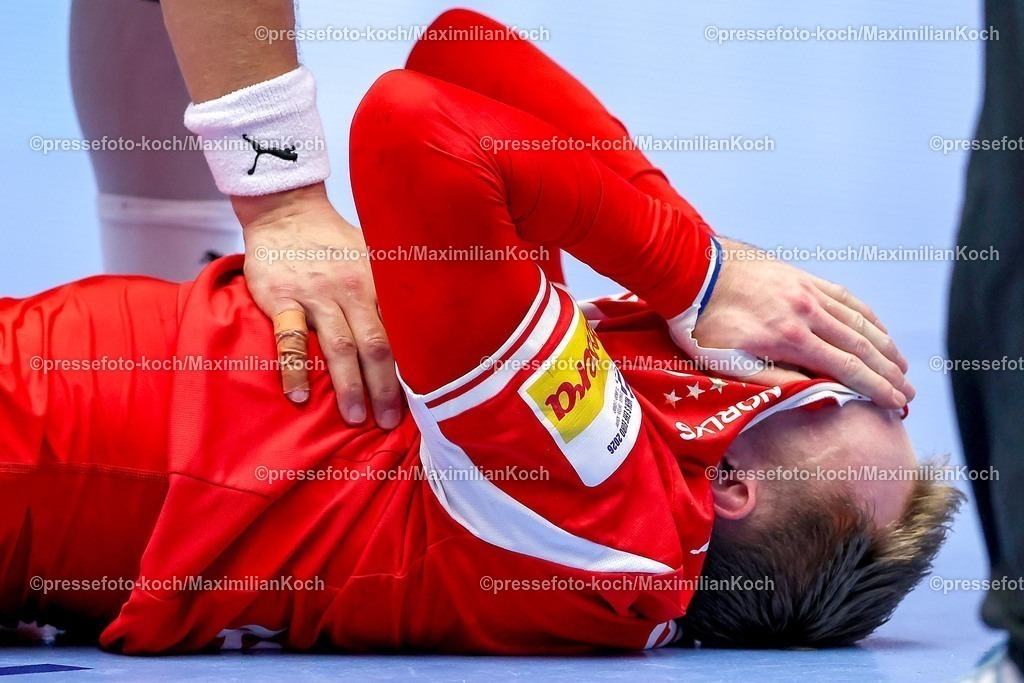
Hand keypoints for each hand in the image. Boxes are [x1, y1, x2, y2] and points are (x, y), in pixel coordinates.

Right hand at [233, 183, 402, 427]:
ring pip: (340, 346)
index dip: (413, 366)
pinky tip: (300, 396)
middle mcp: (352, 290)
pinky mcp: (282, 297)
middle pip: (376, 345)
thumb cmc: (334, 241)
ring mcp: (317, 295)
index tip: (422, 398)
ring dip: (350, 386)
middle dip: (386, 387)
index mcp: (379, 282)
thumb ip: (392, 290)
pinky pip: (289, 338)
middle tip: (391, 422)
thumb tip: (424, 327)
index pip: (402, 331)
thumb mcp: (373, 256)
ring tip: (357, 417)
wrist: (286, 211)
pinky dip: (295, 368)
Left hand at [692, 237, 913, 408]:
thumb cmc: (702, 326)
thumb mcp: (729, 365)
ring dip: (884, 345)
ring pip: (858, 320)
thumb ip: (775, 382)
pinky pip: (844, 297)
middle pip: (861, 346)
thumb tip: (816, 395)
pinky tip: (876, 327)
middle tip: (909, 392)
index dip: (876, 389)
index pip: (846, 369)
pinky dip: (865, 315)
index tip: (897, 404)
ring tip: (902, 366)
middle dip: (888, 373)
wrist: (689, 271)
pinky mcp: (801, 277)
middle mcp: (808, 313)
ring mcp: (807, 291)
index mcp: (791, 339)